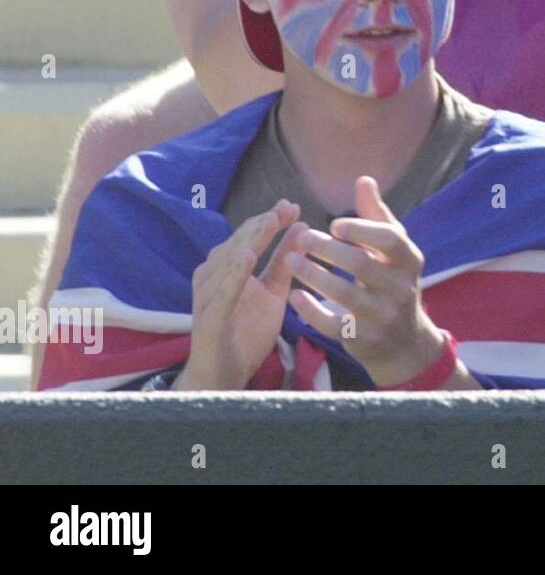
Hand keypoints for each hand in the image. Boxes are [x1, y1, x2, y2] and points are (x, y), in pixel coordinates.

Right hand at [176, 200, 303, 389]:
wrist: (225, 373)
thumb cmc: (247, 330)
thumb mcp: (274, 291)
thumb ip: (285, 261)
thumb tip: (302, 226)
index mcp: (228, 267)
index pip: (250, 236)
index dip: (270, 220)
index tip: (292, 206)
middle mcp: (214, 275)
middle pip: (239, 242)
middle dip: (262, 224)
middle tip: (284, 208)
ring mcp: (208, 294)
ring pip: (229, 261)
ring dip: (249, 240)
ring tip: (269, 222)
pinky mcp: (209, 316)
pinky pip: (222, 291)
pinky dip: (234, 273)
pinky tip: (248, 257)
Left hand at [286, 176, 458, 387]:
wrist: (405, 342)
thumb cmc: (392, 282)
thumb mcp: (392, 250)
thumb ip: (376, 216)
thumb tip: (363, 179)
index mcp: (409, 260)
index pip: (390, 240)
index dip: (362, 230)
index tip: (334, 224)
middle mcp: (401, 288)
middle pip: (362, 265)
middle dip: (329, 250)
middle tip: (301, 238)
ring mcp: (383, 316)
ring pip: (345, 295)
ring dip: (314, 276)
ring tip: (289, 261)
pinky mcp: (364, 339)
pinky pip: (334, 325)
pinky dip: (312, 310)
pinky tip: (293, 296)